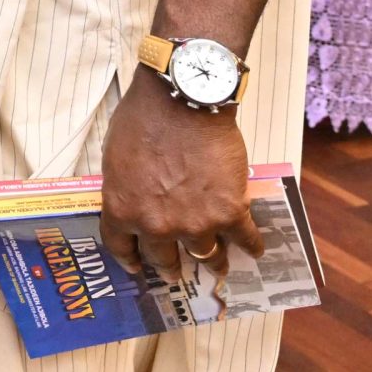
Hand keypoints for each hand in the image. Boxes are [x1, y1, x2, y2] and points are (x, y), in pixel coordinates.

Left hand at [98, 70, 262, 282]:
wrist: (183, 100)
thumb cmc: (143, 118)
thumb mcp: (115, 157)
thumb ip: (124, 187)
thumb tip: (135, 198)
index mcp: (123, 210)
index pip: (121, 247)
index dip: (129, 260)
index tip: (136, 267)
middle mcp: (157, 225)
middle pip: (163, 258)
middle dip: (169, 267)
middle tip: (174, 272)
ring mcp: (195, 223)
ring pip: (206, 256)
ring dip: (213, 262)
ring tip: (219, 266)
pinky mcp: (230, 212)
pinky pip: (245, 238)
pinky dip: (252, 246)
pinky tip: (255, 251)